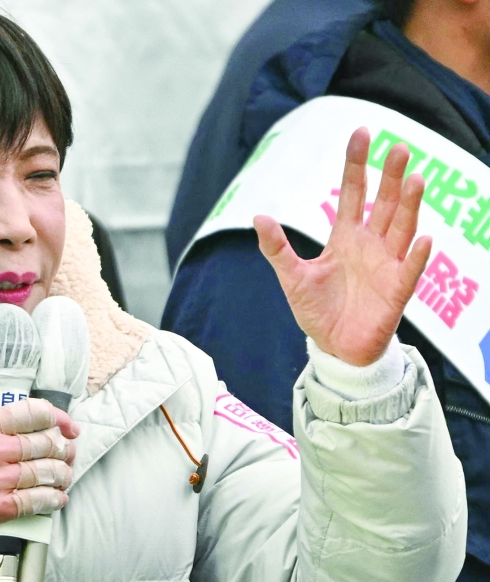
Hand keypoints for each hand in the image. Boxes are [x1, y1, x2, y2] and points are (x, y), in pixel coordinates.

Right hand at [0, 398, 78, 525]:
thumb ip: (7, 425)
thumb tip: (47, 427)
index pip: (34, 413)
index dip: (59, 418)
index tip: (69, 428)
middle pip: (46, 444)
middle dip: (63, 449)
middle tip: (67, 454)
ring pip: (47, 472)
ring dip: (63, 474)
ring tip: (63, 475)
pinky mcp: (1, 506)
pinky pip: (39, 500)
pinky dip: (54, 498)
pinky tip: (58, 496)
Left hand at [254, 128, 431, 365]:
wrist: (334, 348)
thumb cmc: (317, 310)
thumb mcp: (291, 276)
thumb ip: (276, 248)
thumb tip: (258, 216)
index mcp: (345, 237)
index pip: (353, 192)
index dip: (357, 164)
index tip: (362, 132)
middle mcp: (371, 245)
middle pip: (385, 204)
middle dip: (391, 177)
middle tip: (399, 148)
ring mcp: (387, 266)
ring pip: (402, 229)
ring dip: (410, 207)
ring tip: (416, 179)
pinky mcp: (396, 293)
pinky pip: (409, 272)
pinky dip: (416, 257)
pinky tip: (424, 239)